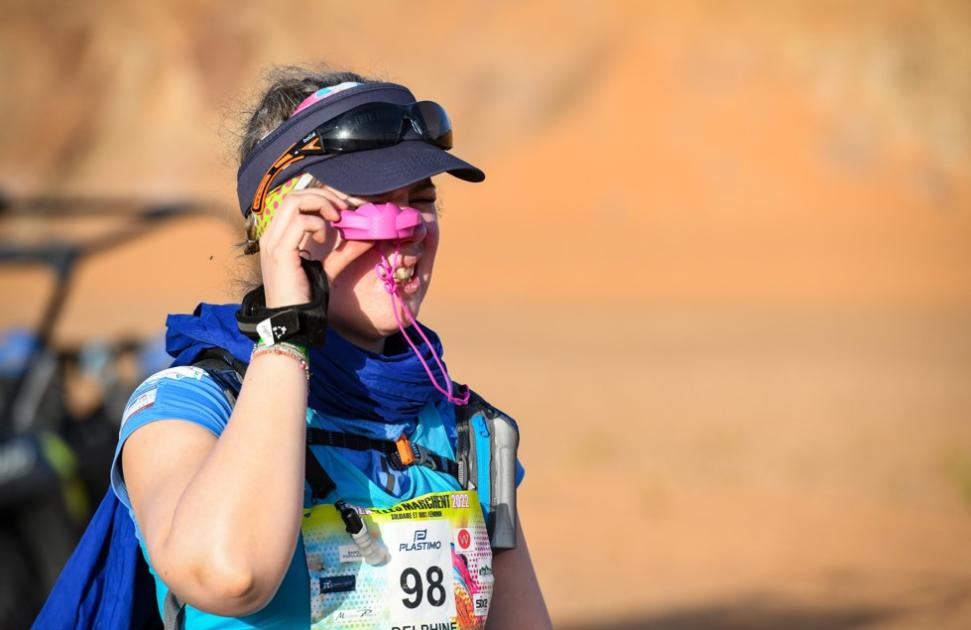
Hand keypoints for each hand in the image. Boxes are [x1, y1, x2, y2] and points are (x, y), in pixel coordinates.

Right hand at [257, 185, 372, 308]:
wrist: (291, 322)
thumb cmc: (305, 298)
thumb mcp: (328, 269)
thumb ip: (344, 251)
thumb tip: (367, 235)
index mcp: (278, 237)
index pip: (294, 200)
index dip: (321, 196)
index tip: (345, 206)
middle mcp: (271, 235)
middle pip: (294, 194)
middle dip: (324, 195)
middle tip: (345, 209)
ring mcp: (273, 242)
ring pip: (294, 201)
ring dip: (322, 204)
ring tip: (337, 219)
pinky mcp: (280, 252)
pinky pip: (301, 222)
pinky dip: (319, 224)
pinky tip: (326, 239)